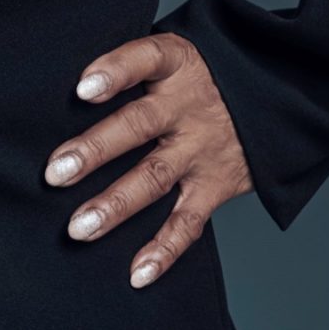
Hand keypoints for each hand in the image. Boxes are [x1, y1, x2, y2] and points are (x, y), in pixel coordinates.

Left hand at [43, 32, 254, 284]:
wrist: (273, 97)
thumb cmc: (201, 77)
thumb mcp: (177, 56)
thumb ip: (132, 68)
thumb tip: (68, 90)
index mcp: (176, 65)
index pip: (146, 59)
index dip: (115, 71)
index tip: (82, 88)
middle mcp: (187, 107)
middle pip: (138, 125)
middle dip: (95, 150)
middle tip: (55, 174)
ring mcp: (201, 149)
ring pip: (155, 177)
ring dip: (115, 205)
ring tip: (79, 227)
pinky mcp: (216, 186)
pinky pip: (189, 222)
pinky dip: (165, 250)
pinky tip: (138, 273)